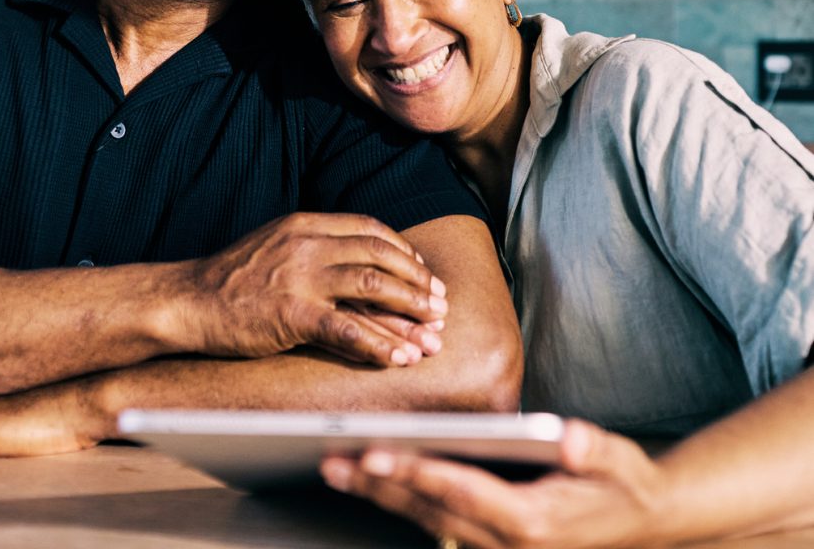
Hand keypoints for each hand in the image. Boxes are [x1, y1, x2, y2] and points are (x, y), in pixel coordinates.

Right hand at [176, 212, 447, 366]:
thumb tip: (360, 266)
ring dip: (409, 310)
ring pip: (373, 286)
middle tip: (440, 304)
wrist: (188, 299)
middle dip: (417, 281)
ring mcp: (300, 277)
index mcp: (305, 223)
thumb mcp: (276, 245)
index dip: (402, 251)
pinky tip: (398, 358)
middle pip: (380, 255)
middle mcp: (307, 243)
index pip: (369, 229)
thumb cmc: (232, 278)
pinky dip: (379, 344)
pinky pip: (347, 328)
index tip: (421, 272)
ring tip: (433, 332)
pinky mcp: (291, 313)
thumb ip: (314, 247)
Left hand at [321, 420, 670, 548]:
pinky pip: (436, 524)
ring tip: (336, 467)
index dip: (417, 473)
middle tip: (332, 460)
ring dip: (380, 494)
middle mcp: (507, 543)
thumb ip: (594, 450)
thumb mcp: (620, 463)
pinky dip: (402, 501)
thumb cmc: (625, 486)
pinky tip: (372, 481)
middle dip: (379, 485)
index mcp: (533, 522)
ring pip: (426, 520)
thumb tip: (571, 437)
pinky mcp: (489, 543)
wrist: (643, 525)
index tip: (377, 454)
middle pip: (430, 510)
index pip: (462, 492)